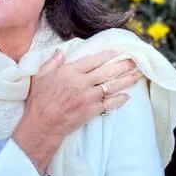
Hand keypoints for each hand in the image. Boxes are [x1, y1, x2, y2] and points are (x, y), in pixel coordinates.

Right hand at [12, 49, 140, 173]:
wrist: (42, 124)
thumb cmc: (38, 99)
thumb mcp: (40, 76)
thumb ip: (52, 62)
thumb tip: (60, 52)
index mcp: (69, 72)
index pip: (92, 60)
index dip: (106, 55)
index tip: (115, 52)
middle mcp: (81, 83)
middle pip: (106, 72)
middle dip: (122, 66)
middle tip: (134, 61)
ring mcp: (88, 97)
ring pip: (111, 86)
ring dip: (125, 81)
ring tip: (136, 75)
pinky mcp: (90, 111)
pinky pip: (109, 104)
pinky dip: (119, 100)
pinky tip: (127, 96)